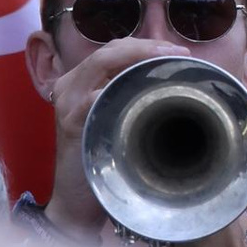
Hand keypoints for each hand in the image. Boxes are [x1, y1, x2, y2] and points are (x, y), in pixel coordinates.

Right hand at [37, 33, 189, 232]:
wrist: (77, 202)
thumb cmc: (104, 160)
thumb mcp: (116, 119)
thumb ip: (130, 96)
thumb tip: (171, 77)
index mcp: (80, 81)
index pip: (115, 49)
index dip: (146, 44)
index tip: (178, 51)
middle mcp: (70, 86)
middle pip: (111, 49)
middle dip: (148, 46)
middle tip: (178, 53)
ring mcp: (67, 101)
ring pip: (103, 60)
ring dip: (140, 57)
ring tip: (168, 59)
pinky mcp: (72, 121)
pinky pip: (95, 94)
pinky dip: (121, 85)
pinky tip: (144, 86)